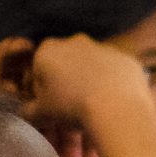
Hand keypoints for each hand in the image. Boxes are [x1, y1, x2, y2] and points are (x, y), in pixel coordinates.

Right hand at [26, 35, 155, 146]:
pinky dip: (114, 86)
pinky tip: (115, 105)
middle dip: (67, 87)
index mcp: (48, 50)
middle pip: (67, 67)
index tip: (50, 109)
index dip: (42, 91)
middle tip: (72, 111)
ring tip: (96, 112)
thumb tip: (28, 111)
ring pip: (92, 69)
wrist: (117, 107)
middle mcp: (75, 42)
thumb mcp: (41, 114)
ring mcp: (104, 47)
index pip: (38, 69)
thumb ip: (29, 110)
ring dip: (91, 87)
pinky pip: (115, 73)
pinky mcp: (126, 58)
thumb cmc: (71, 107)